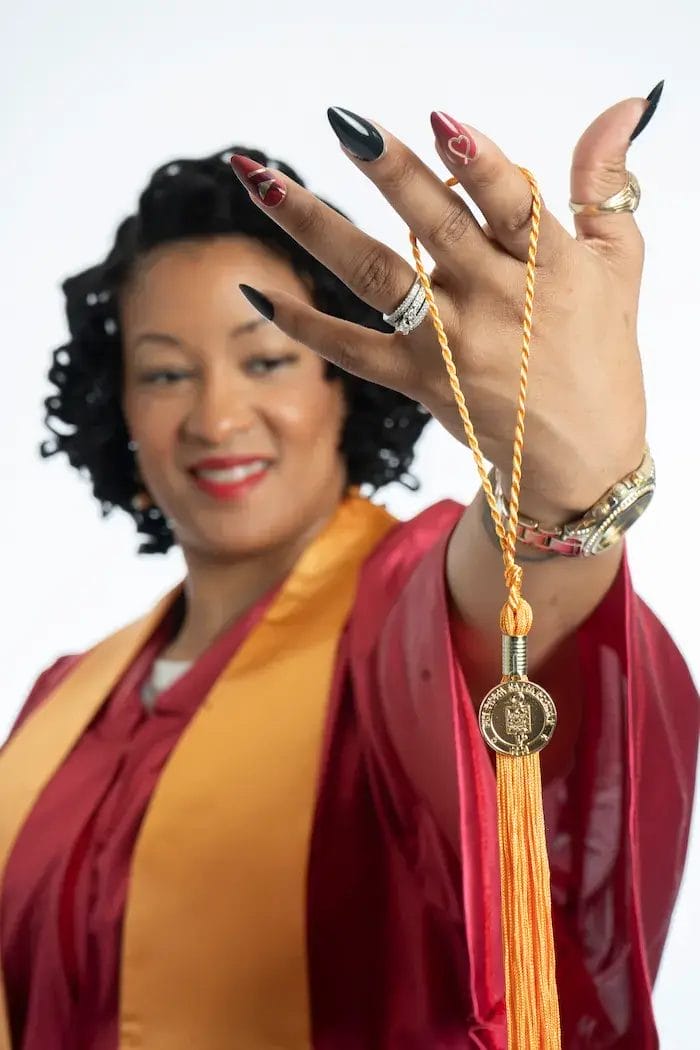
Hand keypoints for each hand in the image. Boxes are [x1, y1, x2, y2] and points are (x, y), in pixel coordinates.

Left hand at [231, 90, 659, 522]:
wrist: (580, 457)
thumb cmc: (599, 352)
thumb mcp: (617, 266)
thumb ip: (603, 186)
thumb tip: (622, 107)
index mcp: (550, 267)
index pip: (514, 205)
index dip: (481, 163)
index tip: (439, 122)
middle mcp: (496, 302)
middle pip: (437, 229)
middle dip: (390, 173)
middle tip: (343, 124)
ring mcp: (451, 345)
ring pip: (378, 277)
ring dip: (318, 227)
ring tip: (265, 184)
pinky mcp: (417, 382)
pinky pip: (351, 350)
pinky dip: (303, 323)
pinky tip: (258, 290)